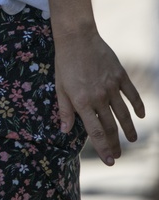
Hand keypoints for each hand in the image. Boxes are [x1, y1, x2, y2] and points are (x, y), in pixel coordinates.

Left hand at [53, 27, 144, 164]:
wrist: (77, 37)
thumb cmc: (64, 62)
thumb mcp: (59, 86)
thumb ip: (64, 109)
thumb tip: (65, 131)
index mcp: (82, 101)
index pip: (95, 131)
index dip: (103, 148)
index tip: (110, 161)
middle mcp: (99, 97)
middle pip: (110, 126)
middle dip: (114, 144)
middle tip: (117, 155)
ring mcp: (112, 87)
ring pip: (124, 114)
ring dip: (129, 129)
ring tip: (132, 140)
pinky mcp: (120, 76)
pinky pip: (132, 95)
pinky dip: (138, 106)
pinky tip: (141, 116)